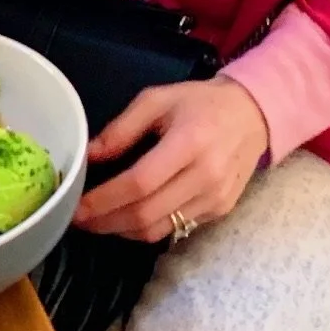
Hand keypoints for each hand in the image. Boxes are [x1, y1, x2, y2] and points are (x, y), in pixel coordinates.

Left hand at [72, 77, 270, 241]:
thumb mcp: (157, 100)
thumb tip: (88, 157)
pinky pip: (176, 229)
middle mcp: (206, 177)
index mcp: (189, 143)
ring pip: (159, 230)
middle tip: (79, 219)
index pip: (139, 183)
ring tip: (99, 221)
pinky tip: (130, 216)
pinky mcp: (220, 212)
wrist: (252, 115)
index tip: (77, 206)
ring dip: (122, 231)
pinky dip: (147, 228)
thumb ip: (121, 129)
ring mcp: (215, 199)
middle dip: (106, 222)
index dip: (104, 200)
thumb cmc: (200, 103)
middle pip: (146, 214)